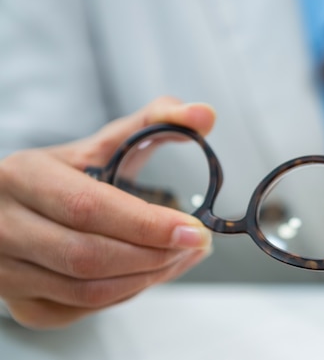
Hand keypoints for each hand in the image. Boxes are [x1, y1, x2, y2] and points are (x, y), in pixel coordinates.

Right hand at [0, 97, 215, 328]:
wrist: (18, 205)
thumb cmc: (69, 173)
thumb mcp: (106, 141)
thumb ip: (157, 121)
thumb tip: (204, 114)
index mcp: (26, 176)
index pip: (88, 207)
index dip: (146, 224)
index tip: (194, 229)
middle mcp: (5, 225)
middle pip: (88, 256)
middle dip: (154, 255)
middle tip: (196, 244)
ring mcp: (6, 270)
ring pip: (87, 290)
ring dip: (147, 278)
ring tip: (182, 256)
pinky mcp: (21, 303)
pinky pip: (83, 308)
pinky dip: (127, 294)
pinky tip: (151, 272)